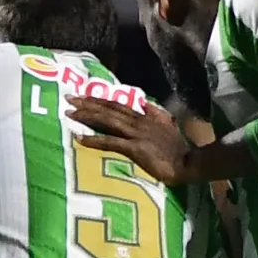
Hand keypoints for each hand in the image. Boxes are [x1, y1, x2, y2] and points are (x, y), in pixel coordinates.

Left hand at [66, 95, 189, 183]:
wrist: (188, 163)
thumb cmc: (178, 148)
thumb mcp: (168, 124)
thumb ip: (155, 113)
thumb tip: (145, 102)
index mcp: (144, 116)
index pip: (118, 104)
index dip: (100, 98)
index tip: (83, 95)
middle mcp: (138, 121)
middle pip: (108, 108)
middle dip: (88, 102)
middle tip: (69, 98)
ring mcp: (136, 134)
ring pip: (107, 121)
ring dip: (87, 116)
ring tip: (70, 113)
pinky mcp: (135, 148)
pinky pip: (110, 142)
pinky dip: (94, 140)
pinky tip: (80, 138)